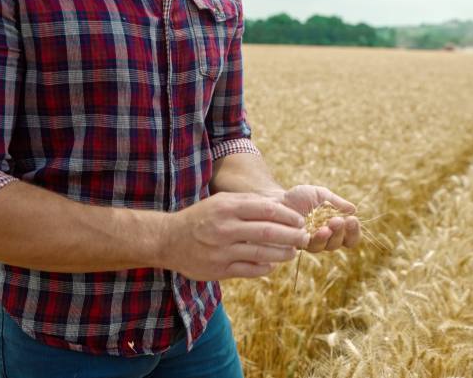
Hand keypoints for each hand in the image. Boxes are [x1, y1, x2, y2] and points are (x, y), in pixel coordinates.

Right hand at [162, 192, 308, 280]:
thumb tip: (280, 207)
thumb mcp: (220, 202)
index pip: (267, 210)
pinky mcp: (219, 270)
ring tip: (292, 252)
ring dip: (283, 254)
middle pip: (268, 233)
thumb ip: (248, 203)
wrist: (168, 240)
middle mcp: (225, 229)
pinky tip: (272, 264)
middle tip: (304, 238)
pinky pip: (250, 270)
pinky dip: (265, 268)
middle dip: (292, 236)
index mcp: (227, 208)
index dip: (288, 217)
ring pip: (262, 254)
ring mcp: (222, 251)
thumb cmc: (200, 217)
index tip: (300, 221)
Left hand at [268, 185, 361, 252]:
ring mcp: (311, 243)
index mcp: (333, 227)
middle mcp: (324, 238)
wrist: (276, 199)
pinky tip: (317, 231)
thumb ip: (336, 202)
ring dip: (330, 236)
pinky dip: (315, 239)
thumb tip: (353, 210)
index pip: (350, 236)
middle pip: (340, 243)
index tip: (352, 219)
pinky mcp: (297, 245)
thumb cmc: (300, 197)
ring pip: (326, 246)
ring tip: (329, 225)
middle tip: (339, 221)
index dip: (354, 231)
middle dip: (342, 231)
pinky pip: (310, 246)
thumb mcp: (321, 195)